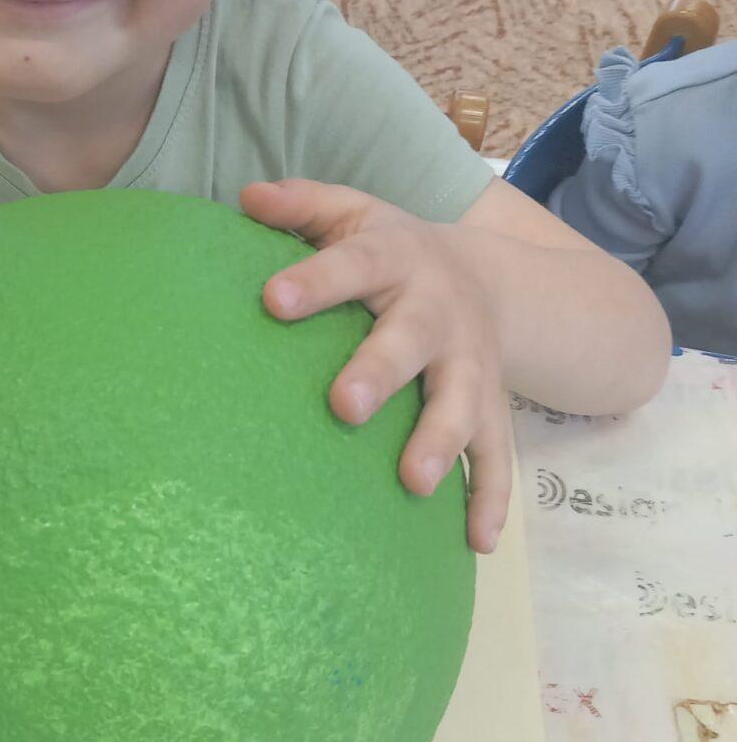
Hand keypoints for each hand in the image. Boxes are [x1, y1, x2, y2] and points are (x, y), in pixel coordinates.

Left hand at [242, 180, 510, 552]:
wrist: (492, 281)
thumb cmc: (391, 252)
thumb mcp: (355, 214)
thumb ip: (302, 204)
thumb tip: (244, 199)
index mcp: (395, 259)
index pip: (353, 264)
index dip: (315, 282)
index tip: (271, 299)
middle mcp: (437, 313)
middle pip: (410, 341)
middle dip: (380, 372)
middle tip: (343, 407)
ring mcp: (469, 366)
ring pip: (462, 405)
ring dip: (441, 443)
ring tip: (413, 484)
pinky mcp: (491, 411)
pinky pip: (498, 457)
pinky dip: (491, 500)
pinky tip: (475, 543)